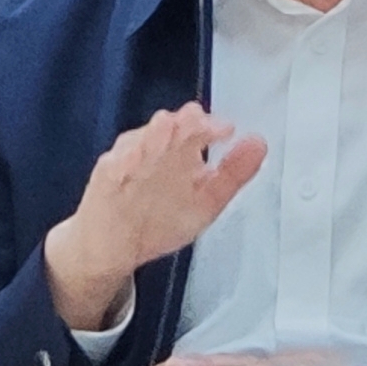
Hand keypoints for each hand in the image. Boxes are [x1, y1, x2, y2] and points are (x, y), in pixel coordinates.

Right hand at [43, 105, 265, 331]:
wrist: (113, 247)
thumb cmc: (159, 220)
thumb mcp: (206, 202)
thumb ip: (232, 174)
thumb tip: (260, 143)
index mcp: (181, 151)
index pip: (197, 130)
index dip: (210, 127)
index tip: (226, 129)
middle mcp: (156, 150)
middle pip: (169, 129)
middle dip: (181, 123)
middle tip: (194, 118)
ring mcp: (129, 162)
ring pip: (140, 142)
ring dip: (153, 134)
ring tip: (165, 126)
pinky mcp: (106, 178)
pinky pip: (114, 167)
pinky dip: (123, 162)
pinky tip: (132, 159)